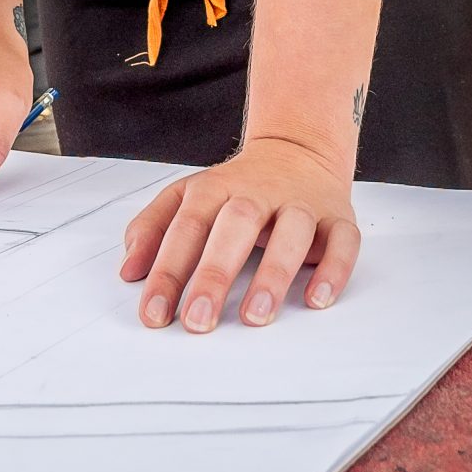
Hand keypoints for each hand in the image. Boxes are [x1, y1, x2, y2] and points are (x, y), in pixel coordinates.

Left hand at [120, 137, 361, 332]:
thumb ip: (152, 228)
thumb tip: (128, 270)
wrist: (298, 150)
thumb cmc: (237, 188)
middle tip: (197, 320)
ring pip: (291, 232)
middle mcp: (258, 193)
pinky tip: (317, 299)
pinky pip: (343, 241)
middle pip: (235, 226)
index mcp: (215, 188)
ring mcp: (301, 204)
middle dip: (214, 274)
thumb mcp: (186, 197)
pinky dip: (334, 268)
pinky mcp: (339, 218)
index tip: (153, 314)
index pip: (185, 228)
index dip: (167, 272)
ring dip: (274, 274)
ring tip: (255, 316)